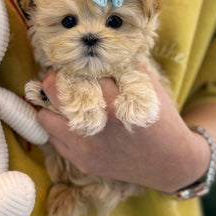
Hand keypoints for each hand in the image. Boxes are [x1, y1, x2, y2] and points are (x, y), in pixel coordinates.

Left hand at [37, 70, 209, 193]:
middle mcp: (94, 125)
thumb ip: (122, 68)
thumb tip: (96, 54)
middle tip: (58, 76)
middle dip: (52, 78)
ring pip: (45, 118)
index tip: (71, 61)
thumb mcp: (148, 86)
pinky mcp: (82, 162)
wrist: (170, 162)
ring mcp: (84, 147)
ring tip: (62, 102)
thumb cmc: (161, 119)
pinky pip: (54, 140)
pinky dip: (60, 128)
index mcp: (112, 101)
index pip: (76, 72)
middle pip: (52, 91)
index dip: (71, 64)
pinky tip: (73, 123)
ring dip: (51, 107)